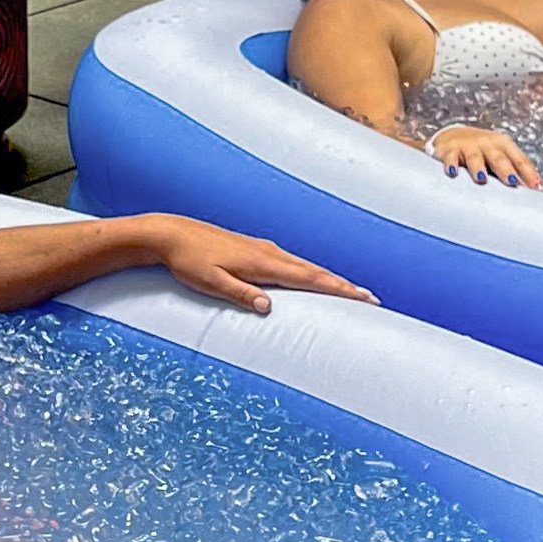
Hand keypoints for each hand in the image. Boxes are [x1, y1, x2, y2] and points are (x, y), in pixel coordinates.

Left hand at [137, 215, 374, 313]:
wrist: (171, 234)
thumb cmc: (189, 261)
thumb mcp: (211, 282)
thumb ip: (241, 294)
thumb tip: (269, 307)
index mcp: (263, 263)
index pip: (310, 279)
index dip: (339, 289)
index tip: (364, 297)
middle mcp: (269, 253)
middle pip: (315, 271)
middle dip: (344, 285)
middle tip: (372, 298)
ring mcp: (263, 249)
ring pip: (305, 266)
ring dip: (329, 279)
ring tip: (350, 291)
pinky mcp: (255, 250)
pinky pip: (291, 263)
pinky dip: (309, 273)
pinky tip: (312, 279)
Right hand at [430, 124, 541, 187]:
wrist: (453, 137)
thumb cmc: (483, 153)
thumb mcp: (499, 157)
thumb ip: (514, 172)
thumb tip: (534, 192)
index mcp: (504, 145)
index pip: (519, 159)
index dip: (528, 173)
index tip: (536, 188)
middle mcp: (487, 143)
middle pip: (498, 158)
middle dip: (505, 170)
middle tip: (512, 182)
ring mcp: (468, 145)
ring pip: (475, 157)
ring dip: (478, 168)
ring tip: (481, 179)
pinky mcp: (450, 150)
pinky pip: (451, 157)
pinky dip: (451, 164)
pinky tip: (452, 172)